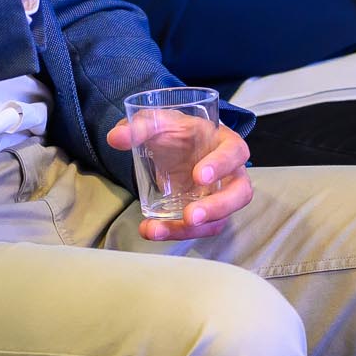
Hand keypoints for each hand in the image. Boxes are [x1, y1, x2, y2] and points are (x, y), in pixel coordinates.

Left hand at [106, 118, 253, 239]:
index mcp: (225, 142)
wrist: (175, 147)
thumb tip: (116, 138)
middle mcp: (231, 173)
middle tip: (189, 215)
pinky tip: (152, 230)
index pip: (235, 153)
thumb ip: (139, 127)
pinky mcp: (207, 214)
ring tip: (158, 230)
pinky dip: (176, 233)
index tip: (198, 176)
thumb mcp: (158, 122)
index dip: (221, 166)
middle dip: (216, 208)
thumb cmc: (178, 132)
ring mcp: (221, 196)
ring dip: (190, 229)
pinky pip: (200, 229)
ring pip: (219, 219)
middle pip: (240, 194)